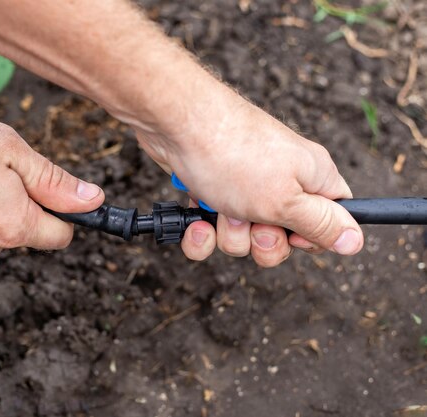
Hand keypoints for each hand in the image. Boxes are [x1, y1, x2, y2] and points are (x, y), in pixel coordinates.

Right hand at [0, 108, 103, 263]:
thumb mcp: (9, 149)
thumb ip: (55, 181)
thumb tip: (93, 201)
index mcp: (15, 226)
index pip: (64, 234)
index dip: (66, 209)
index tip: (52, 186)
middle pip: (35, 230)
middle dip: (29, 201)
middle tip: (1, 168)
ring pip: (7, 226)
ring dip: (3, 202)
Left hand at [137, 85, 362, 266]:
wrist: (174, 124)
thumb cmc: (233, 155)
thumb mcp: (285, 200)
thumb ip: (320, 224)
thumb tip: (355, 241)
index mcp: (312, 177)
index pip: (331, 218)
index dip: (313, 237)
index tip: (292, 235)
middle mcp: (280, 180)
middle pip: (283, 236)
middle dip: (262, 243)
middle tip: (252, 223)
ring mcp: (243, 185)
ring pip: (243, 236)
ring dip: (228, 235)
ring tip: (220, 210)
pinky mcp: (211, 189)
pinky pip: (212, 230)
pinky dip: (201, 232)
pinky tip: (195, 222)